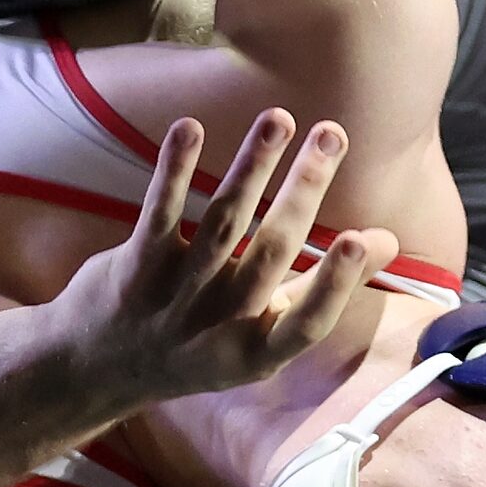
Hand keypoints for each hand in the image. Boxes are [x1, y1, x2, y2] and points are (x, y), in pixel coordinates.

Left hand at [44, 111, 395, 402]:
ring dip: (252, 164)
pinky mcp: (133, 269)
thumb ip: (319, 290)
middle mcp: (219, 326)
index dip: (337, 282)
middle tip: (332, 134)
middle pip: (271, 250)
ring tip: (278, 118)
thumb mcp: (261, 336)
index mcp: (258, 352)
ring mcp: (174, 298)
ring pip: (223, 221)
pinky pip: (160, 213)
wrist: (99, 368)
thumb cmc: (199, 343)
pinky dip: (175, 171)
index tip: (359, 236)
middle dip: (304, 188)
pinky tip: (190, 128)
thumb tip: (386, 239)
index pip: (308, 321)